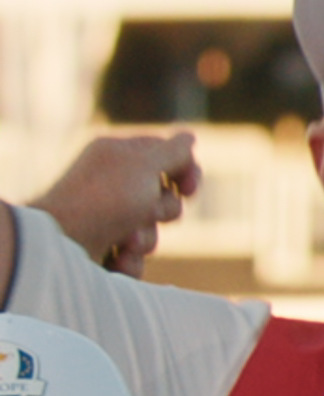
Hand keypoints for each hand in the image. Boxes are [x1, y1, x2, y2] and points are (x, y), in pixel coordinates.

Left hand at [36, 130, 200, 277]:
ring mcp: (107, 216)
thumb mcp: (145, 165)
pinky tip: (115, 255)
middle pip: (165, 195)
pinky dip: (130, 258)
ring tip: (125, 240)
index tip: (188, 187)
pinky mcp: (103, 246)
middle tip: (148, 211)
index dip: (185, 170)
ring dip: (146, 237)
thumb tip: (188, 137)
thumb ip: (173, 151)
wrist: (62, 243)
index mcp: (117, 155)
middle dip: (164, 209)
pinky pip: (135, 255)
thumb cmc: (104, 199)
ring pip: (152, 229)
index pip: (165, 153)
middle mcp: (112, 183)